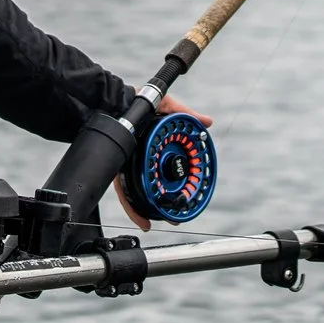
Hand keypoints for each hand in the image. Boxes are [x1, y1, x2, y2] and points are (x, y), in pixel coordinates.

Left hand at [113, 94, 213, 232]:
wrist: (116, 102)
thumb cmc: (139, 101)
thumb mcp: (167, 106)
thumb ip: (187, 115)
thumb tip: (208, 122)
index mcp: (153, 148)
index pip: (167, 170)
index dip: (178, 184)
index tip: (188, 196)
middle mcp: (141, 159)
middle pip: (153, 186)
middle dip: (164, 203)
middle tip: (175, 216)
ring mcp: (129, 165)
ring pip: (139, 193)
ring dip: (148, 210)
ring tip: (159, 221)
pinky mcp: (117, 169)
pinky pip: (124, 191)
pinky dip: (132, 207)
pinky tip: (141, 219)